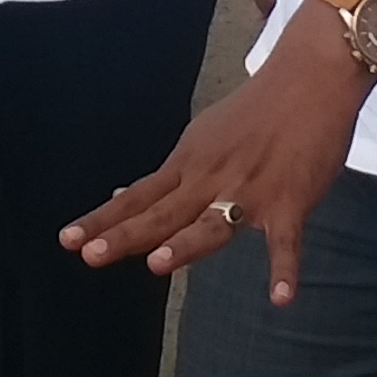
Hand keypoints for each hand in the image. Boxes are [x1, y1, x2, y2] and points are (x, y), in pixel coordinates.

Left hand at [64, 5, 367, 301]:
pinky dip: (284, 269)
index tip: (67, 240)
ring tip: (156, 264)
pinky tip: (280, 299)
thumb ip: (171, 175)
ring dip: (185, 244)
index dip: (103, 220)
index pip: (138, 197)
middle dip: (126, 235)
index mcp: (189, 164)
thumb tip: (123, 196)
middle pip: (163, 212)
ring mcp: (250, 190)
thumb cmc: (257, 111)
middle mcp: (211, 178)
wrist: (309, 78)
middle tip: (91, 257)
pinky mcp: (290, 200)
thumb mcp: (203, 137)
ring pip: (213, 222)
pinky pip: (287, 241)